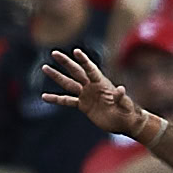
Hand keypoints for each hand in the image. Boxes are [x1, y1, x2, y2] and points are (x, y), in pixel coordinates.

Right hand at [38, 47, 157, 139]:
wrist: (124, 122)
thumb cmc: (127, 112)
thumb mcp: (125, 105)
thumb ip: (121, 98)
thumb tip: (121, 89)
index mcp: (102, 83)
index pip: (90, 69)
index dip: (83, 61)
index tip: (76, 51)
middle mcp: (92, 86)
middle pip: (76, 72)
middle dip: (66, 62)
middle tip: (54, 53)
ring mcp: (86, 95)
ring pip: (68, 84)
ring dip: (57, 76)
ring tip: (44, 67)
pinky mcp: (83, 105)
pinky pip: (67, 101)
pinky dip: (56, 99)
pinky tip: (44, 97)